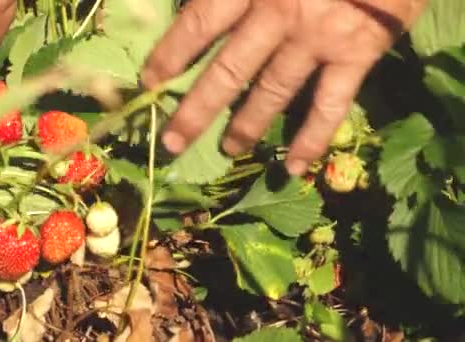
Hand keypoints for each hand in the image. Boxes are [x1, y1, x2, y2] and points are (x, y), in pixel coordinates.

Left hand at [142, 0, 426, 175]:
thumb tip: (198, 4)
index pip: (198, 25)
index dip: (171, 56)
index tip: (149, 83)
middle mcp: (277, 15)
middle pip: (228, 71)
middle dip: (197, 111)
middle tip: (173, 142)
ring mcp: (316, 38)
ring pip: (272, 92)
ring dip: (247, 126)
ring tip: (229, 150)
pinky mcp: (355, 54)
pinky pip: (331, 105)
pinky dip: (313, 138)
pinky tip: (295, 167)